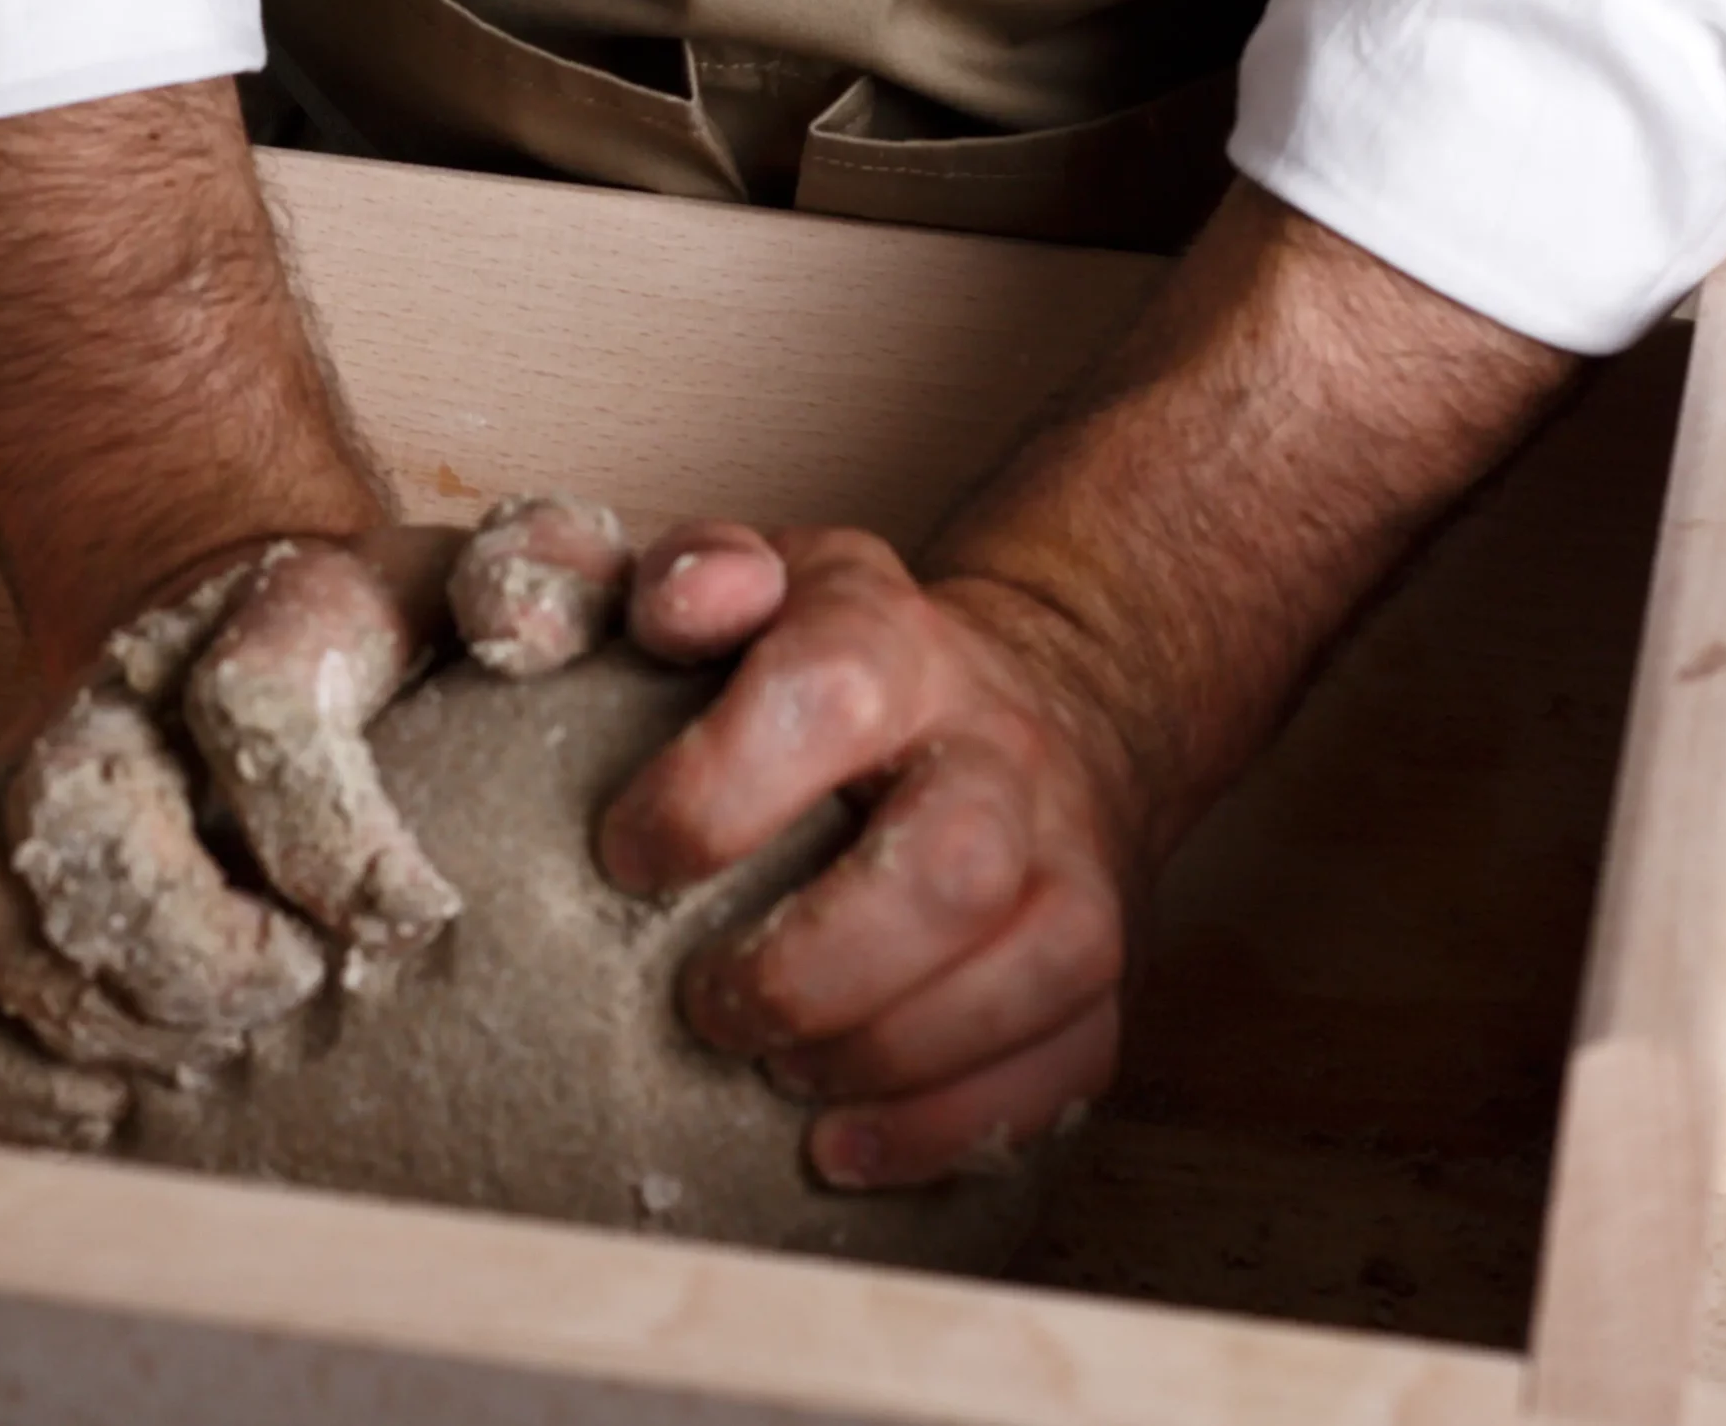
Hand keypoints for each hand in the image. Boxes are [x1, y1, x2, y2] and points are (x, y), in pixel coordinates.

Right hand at [0, 496, 631, 1148]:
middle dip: (185, 945)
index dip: (331, 832)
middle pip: (82, 804)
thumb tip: (514, 629)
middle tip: (284, 1002)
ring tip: (196, 1073)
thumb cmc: (393, 647)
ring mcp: (16, 764)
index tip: (413, 916)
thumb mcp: (502, 581)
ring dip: (85, 1015)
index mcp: (270, 607)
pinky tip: (92, 1105)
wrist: (234, 624)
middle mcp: (120, 681)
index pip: (259, 702)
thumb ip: (550, 578)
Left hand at [602, 524, 1144, 1189]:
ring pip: (1034, 963)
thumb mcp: (747, 583)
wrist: (1024, 708)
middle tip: (706, 1005)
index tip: (624, 857)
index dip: (717, 788)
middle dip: (811, 965)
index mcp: (891, 643)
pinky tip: (845, 1145)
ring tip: (779, 1073)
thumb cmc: (831, 669)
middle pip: (951, 862)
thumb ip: (677, 580)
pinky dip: (953, 1122)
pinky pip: (1068, 1061)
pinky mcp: (1101, 963)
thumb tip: (633, 612)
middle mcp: (998, 748)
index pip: (827, 692)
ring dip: (886, 1049)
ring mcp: (1069, 858)